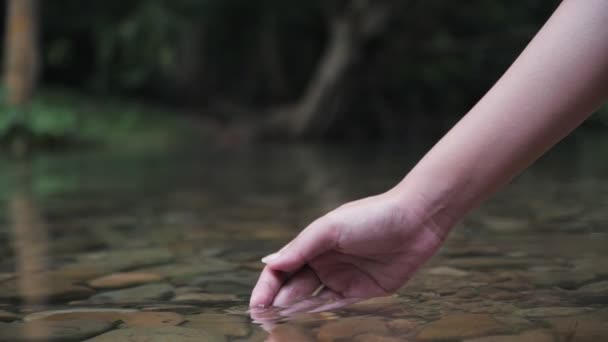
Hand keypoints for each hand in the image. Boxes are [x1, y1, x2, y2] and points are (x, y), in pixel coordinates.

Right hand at [249, 191, 449, 308]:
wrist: (416, 220)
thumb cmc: (371, 216)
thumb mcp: (331, 228)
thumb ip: (300, 248)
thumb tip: (268, 263)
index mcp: (311, 245)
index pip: (281, 269)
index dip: (267, 287)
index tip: (257, 305)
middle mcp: (323, 262)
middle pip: (292, 288)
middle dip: (277, 305)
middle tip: (266, 324)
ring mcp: (342, 278)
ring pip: (311, 301)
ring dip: (296, 314)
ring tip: (282, 328)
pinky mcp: (362, 292)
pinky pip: (337, 308)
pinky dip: (322, 318)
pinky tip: (308, 326)